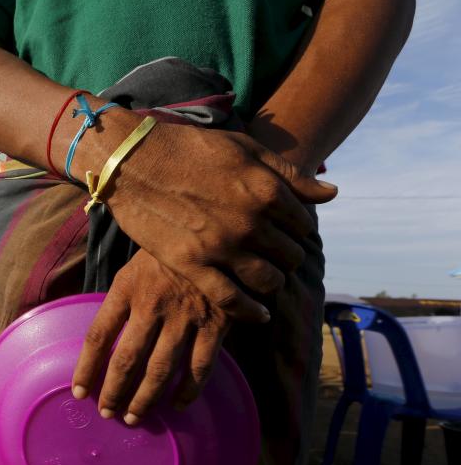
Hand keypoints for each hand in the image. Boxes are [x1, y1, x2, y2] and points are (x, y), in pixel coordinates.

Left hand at [71, 250, 230, 423]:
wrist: (221, 228)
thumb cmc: (171, 251)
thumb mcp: (136, 264)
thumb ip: (121, 298)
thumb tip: (101, 339)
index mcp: (127, 287)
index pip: (97, 335)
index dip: (86, 368)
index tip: (79, 392)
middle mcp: (152, 304)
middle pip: (125, 360)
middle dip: (114, 393)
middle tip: (107, 413)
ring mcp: (185, 316)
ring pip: (160, 370)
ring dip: (144, 399)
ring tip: (133, 418)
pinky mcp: (217, 323)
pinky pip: (200, 367)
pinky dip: (188, 391)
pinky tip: (177, 404)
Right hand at [97, 117, 336, 322]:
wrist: (133, 161)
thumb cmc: (188, 149)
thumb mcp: (244, 149)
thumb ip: (289, 173)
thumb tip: (331, 194)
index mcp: (266, 190)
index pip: (303, 224)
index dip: (297, 230)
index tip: (284, 233)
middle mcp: (250, 221)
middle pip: (290, 255)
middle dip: (286, 256)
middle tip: (273, 257)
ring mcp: (220, 246)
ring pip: (268, 280)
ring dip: (272, 283)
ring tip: (264, 279)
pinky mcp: (192, 264)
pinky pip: (231, 299)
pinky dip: (250, 311)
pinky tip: (258, 315)